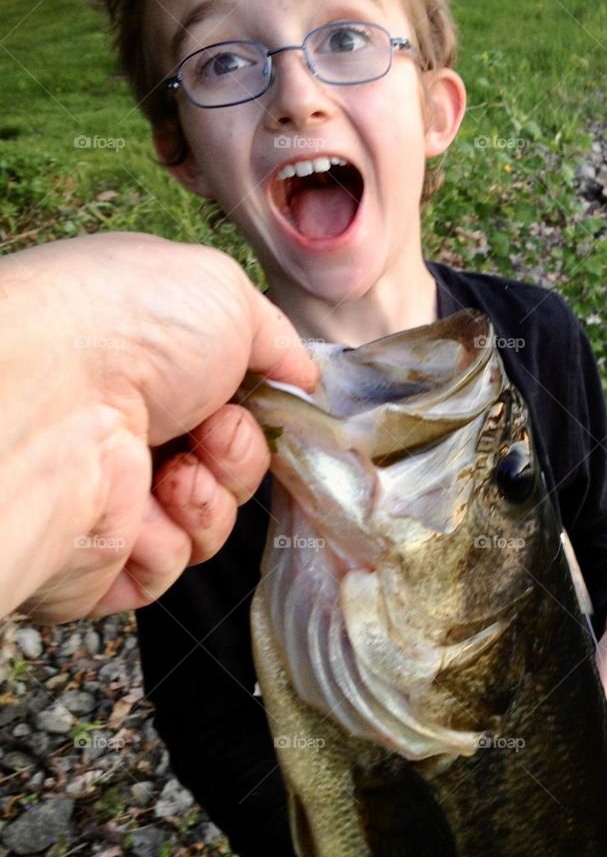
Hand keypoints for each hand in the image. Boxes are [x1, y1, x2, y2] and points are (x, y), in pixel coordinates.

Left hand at [1, 232, 316, 621]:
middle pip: (229, 464)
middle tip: (214, 430)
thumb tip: (303, 376)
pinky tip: (145, 507)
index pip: (229, 400)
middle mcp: (127, 424)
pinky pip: (171, 563)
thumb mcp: (223, 293)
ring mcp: (111, 491)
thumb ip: (275, 337)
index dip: (262, 407)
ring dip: (213, 495)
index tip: (274, 401)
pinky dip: (173, 536)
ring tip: (178, 472)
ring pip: (209, 519)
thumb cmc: (131, 327)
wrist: (53, 401)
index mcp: (148, 362)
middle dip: (241, 451)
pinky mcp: (99, 556)